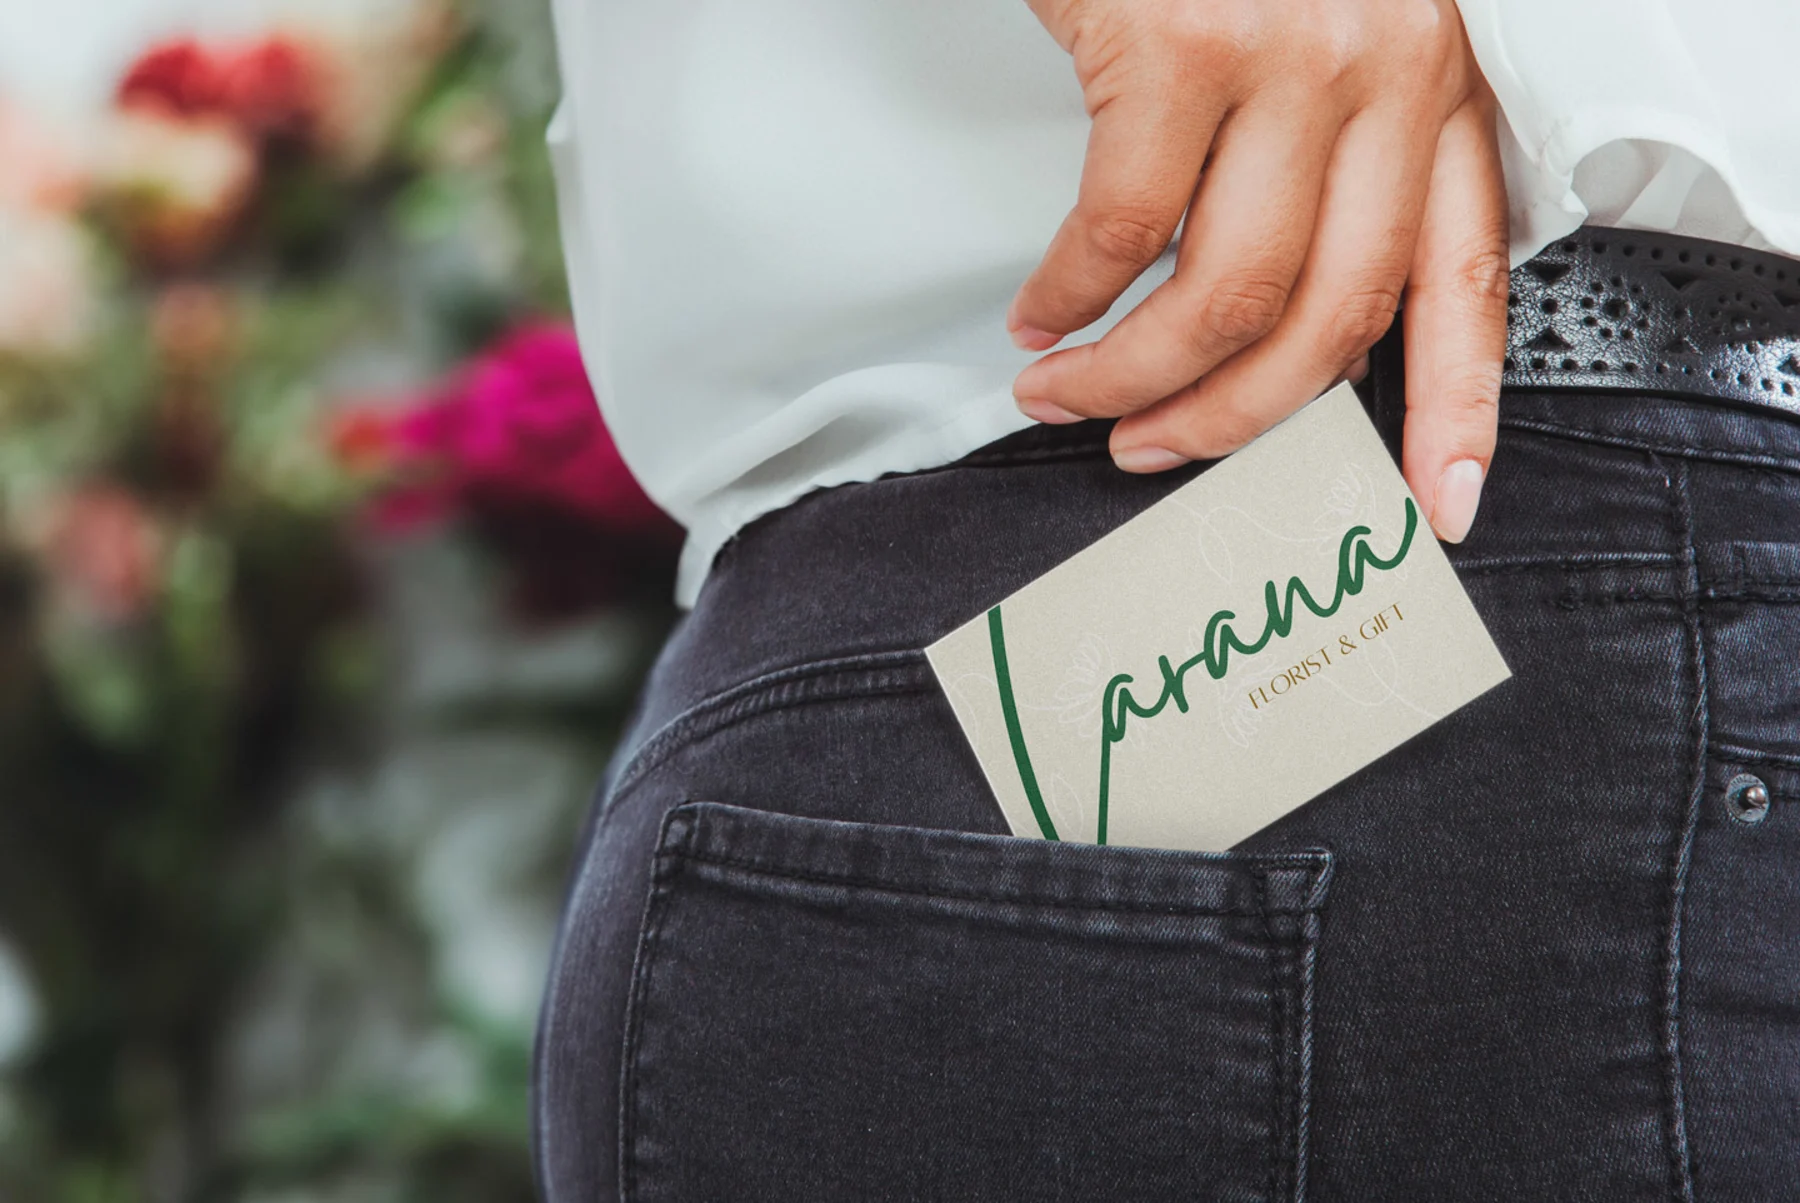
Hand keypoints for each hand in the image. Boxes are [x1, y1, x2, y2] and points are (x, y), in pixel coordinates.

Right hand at [1010, 0, 1507, 541]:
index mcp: (1435, 83)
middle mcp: (1390, 71)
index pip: (1466, 278)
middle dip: (1230, 420)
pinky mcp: (1183, 46)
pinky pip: (1118, 228)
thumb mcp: (1326, 40)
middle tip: (1152, 449)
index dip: (1457, 410)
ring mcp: (1294, 55)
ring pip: (1223, 294)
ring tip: (1066, 393)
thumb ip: (1332, 167)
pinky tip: (1038, 315)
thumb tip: (1281, 323)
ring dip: (1131, 375)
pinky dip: (1066, 296)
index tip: (1437, 507)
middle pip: (1332, 319)